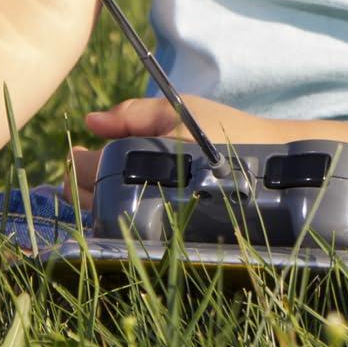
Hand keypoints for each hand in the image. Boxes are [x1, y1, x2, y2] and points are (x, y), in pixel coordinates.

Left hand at [67, 95, 275, 208]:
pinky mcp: (167, 237)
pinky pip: (127, 228)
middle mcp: (142, 196)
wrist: (270, 169)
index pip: (89, 168)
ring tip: (101, 186)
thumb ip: (134, 113)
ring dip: (96, 202)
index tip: (77, 153)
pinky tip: (122, 203)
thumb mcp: (182, 109)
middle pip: (91, 198)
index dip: (78, 161)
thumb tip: (91, 121)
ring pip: (105, 217)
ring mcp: (153, 222)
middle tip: (84, 169)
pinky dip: (117, 215)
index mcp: (141, 161)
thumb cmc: (225, 132)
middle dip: (81, 184)